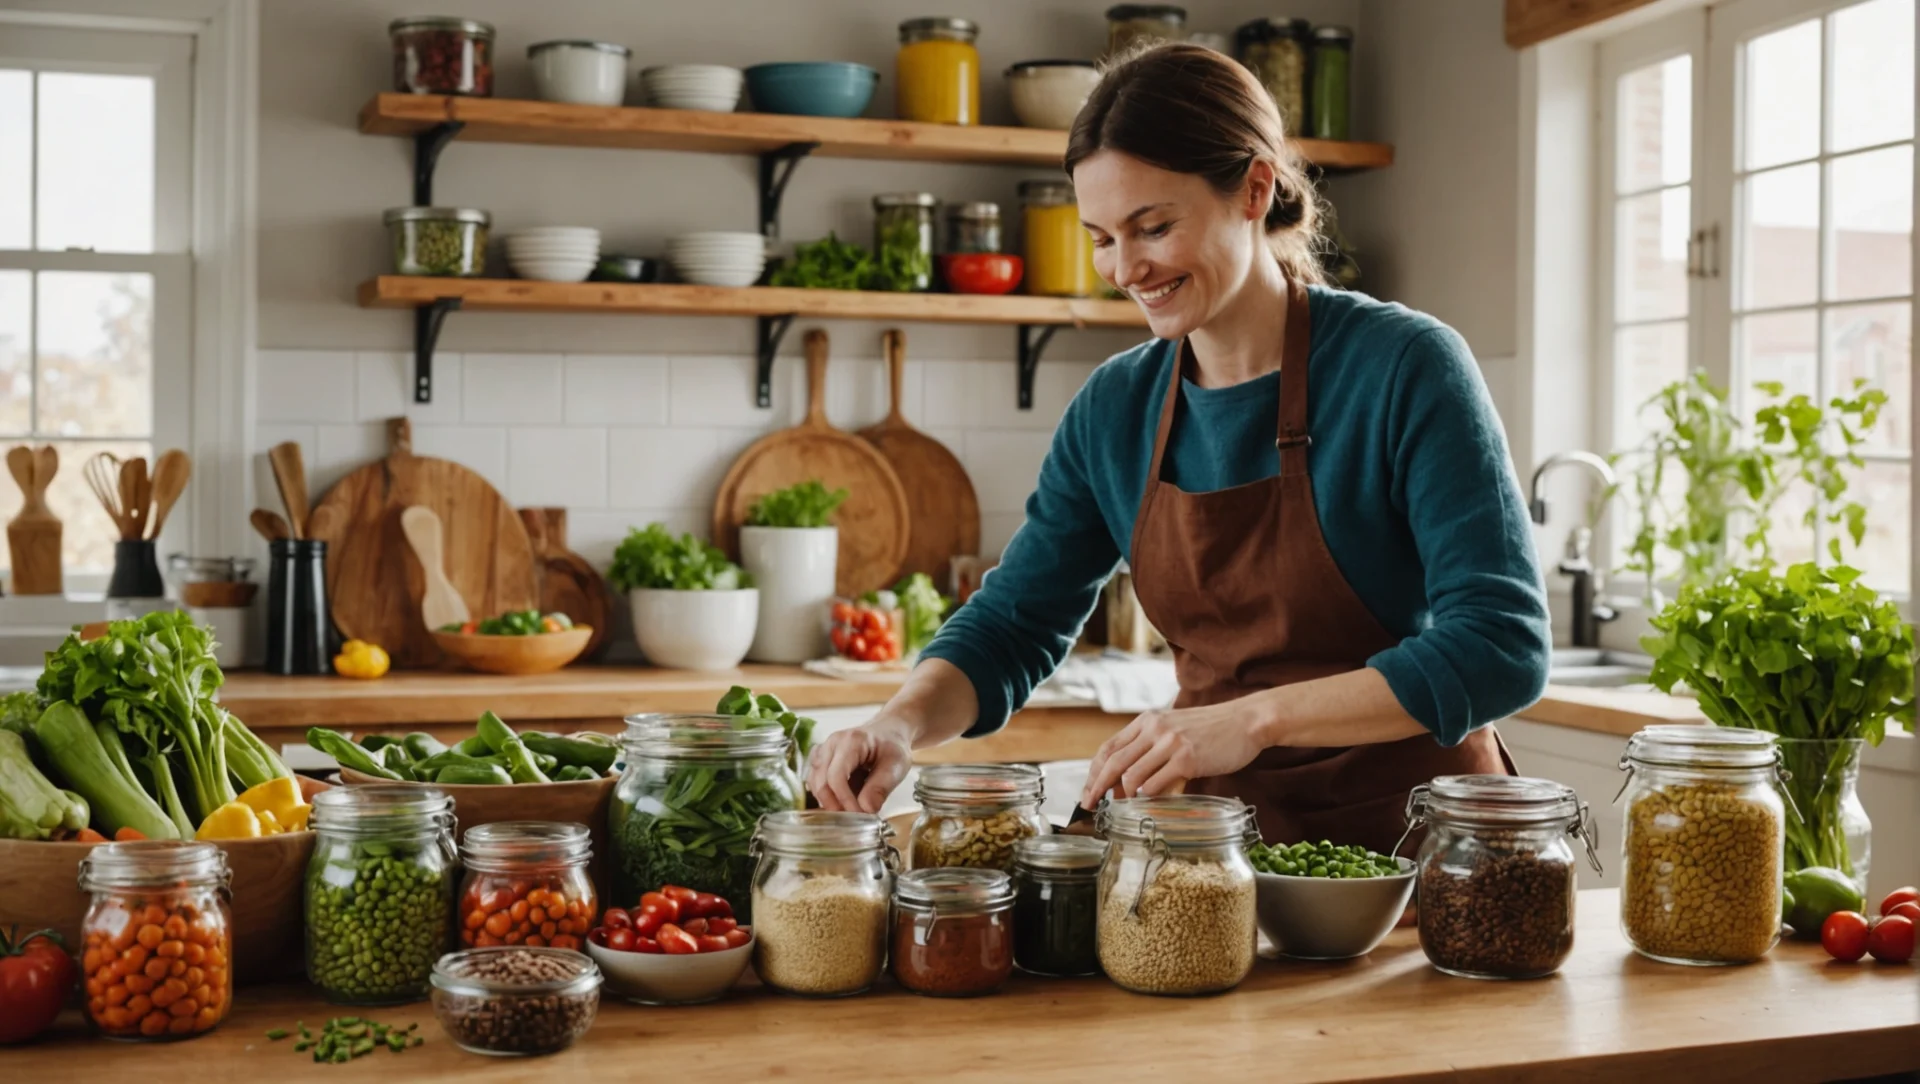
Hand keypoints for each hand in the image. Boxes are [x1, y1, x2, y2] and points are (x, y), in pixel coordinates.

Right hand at [806, 719, 914, 812]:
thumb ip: (881, 787)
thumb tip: (866, 810)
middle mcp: (831, 743)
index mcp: (851, 741)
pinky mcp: (820, 760)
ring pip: (814, 783)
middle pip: (821, 781)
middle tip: (855, 819)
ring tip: (851, 809)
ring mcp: (823, 750)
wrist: (888, 733)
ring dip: (830, 801)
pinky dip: (827, 795)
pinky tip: (843, 800)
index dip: (844, 799)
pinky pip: (815, 781)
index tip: (859, 815)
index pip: (836, 775)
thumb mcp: (896, 766)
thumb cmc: (893, 747)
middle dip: (835, 805)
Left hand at [1079, 698, 1271, 807]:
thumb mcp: (1175, 730)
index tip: (1088, 791)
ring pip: (1131, 776)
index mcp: (1148, 721)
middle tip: (1090, 806)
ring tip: (1127, 808)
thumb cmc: (1213, 730)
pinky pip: (1156, 784)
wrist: (1246, 721)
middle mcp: (1154, 729)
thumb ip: (1152, 749)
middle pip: (1113, 762)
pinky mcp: (1187, 759)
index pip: (1109, 748)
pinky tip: (1151, 804)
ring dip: (1125, 796)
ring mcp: (1170, 744)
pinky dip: (1149, 798)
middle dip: (1097, 787)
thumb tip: (1130, 783)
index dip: (1094, 772)